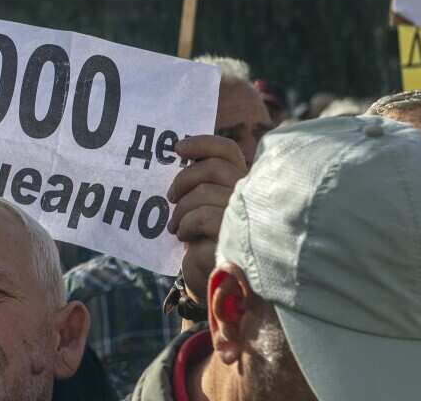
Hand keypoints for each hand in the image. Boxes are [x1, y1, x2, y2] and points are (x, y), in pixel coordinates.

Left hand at [167, 135, 245, 304]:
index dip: (202, 143)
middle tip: (170, 197)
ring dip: (180, 210)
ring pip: (203, 193)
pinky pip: (201, 217)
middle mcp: (250, 195)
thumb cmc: (202, 237)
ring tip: (176, 225)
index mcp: (241, 181)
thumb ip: (198, 181)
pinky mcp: (236, 236)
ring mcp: (246, 215)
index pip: (227, 150)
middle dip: (183, 179)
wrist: (208, 278)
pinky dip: (186, 225)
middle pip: (213, 168)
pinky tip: (185, 237)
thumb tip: (176, 151)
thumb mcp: (199, 205)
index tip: (176, 148)